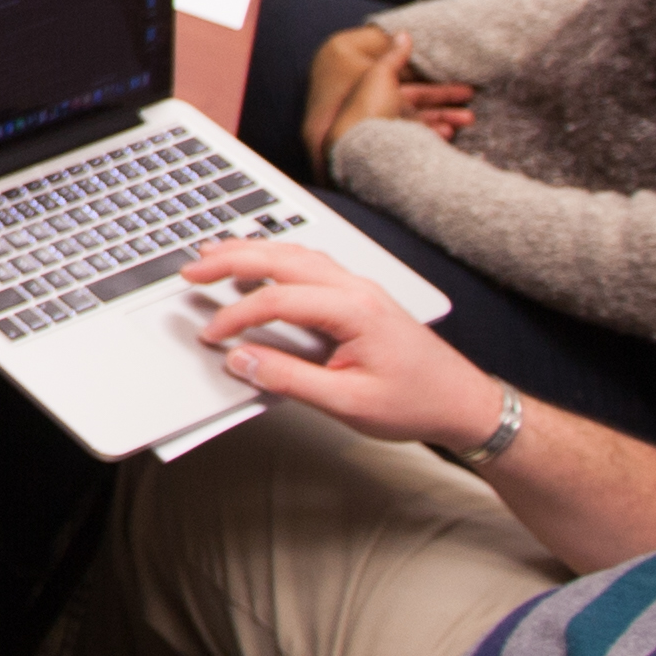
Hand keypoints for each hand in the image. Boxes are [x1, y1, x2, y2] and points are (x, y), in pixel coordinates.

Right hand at [184, 238, 505, 452]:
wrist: (463, 403)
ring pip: (296, 254)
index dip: (236, 316)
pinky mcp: (361, 296)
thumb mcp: (347, 403)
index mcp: (353, 310)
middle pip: (282, 258)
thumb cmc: (416, 403)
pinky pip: (311, 263)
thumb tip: (242, 360)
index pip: (277, 300)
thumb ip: (290, 380)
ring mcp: (359, 288)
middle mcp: (355, 289)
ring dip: (252, 251)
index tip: (211, 336)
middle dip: (231, 258)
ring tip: (213, 254)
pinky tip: (261, 265)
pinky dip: (276, 258)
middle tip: (191, 268)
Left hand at [303, 24, 469, 162]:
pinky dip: (435, 136)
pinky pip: (421, 141)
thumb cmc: (367, 107)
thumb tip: (403, 33)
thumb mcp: (380, 74)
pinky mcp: (397, 150)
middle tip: (472, 105)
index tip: (466, 88)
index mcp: (381, 95)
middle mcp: (386, 115)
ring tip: (468, 119)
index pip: (417, 90)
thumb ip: (394, 56)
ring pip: (424, 126)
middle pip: (423, 109)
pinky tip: (449, 132)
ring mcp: (392, 134)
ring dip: (446, 121)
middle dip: (448, 107)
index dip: (440, 89)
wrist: (357, 145)